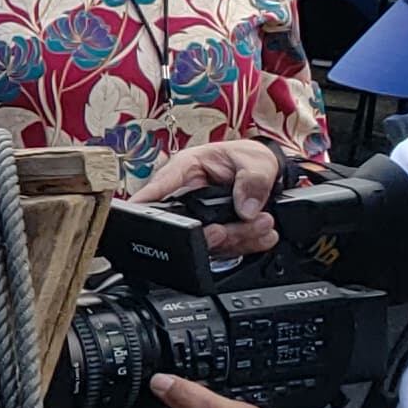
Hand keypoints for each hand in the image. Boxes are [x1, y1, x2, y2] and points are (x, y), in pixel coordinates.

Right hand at [130, 138, 286, 259]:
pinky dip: (246, 245)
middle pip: (183, 225)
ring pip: (205, 242)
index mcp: (185, 169)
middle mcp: (186, 195)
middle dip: (212, 233)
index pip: (157, 188)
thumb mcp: (255, 161)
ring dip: (237, 238)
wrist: (268, 174)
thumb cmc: (249, 159)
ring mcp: (198, 218)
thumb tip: (246, 208)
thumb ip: (252, 181)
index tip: (139, 220)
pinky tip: (262, 234)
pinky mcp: (212, 233)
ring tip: (263, 224)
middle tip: (233, 229)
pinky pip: (224, 249)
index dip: (143, 207)